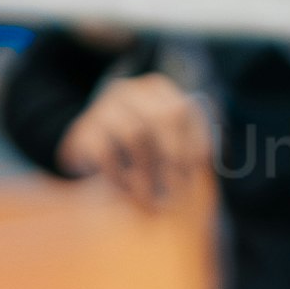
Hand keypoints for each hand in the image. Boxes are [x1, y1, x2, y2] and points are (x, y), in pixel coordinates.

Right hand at [59, 69, 210, 217]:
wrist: (90, 155)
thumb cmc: (139, 152)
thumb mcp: (165, 143)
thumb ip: (186, 146)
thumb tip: (207, 158)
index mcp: (156, 88)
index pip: (184, 109)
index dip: (195, 141)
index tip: (198, 171)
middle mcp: (129, 91)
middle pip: (162, 116)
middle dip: (174, 155)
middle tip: (179, 189)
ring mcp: (103, 107)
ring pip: (135, 133)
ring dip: (146, 172)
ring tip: (150, 200)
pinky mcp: (83, 130)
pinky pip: (106, 151)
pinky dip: (119, 176)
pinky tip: (125, 192)